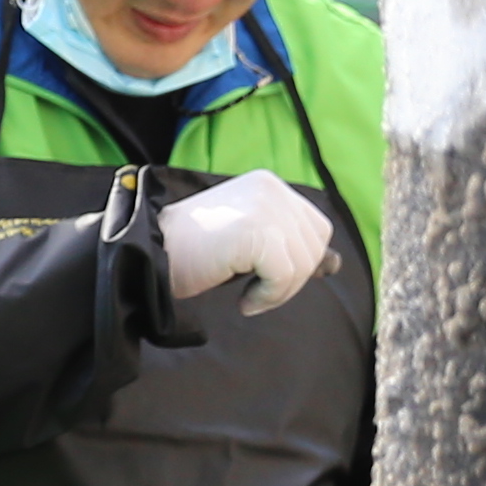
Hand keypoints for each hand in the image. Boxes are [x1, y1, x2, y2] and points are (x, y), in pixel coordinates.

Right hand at [157, 171, 333, 315]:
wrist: (150, 253)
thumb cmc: (193, 254)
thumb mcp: (249, 244)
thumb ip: (290, 248)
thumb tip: (336, 265)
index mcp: (269, 185)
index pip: (316, 228)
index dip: (300, 261)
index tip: (265, 278)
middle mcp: (271, 188)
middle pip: (315, 246)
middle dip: (290, 279)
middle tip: (254, 291)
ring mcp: (265, 206)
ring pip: (303, 264)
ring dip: (278, 291)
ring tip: (246, 295)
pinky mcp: (256, 230)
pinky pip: (285, 276)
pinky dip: (268, 296)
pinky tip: (243, 299)